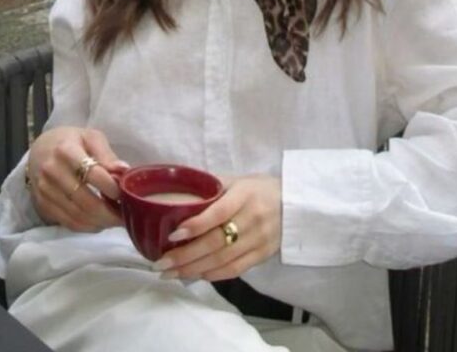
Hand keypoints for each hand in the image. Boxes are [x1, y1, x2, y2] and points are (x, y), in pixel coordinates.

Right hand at [26, 126, 127, 231]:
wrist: (40, 149)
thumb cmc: (71, 141)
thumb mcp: (90, 137)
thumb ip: (107, 154)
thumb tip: (124, 171)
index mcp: (66, 150)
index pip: (93, 174)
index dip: (112, 188)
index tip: (126, 194)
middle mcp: (52, 172)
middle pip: (86, 201)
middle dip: (110, 213)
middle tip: (127, 215)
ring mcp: (45, 191)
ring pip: (78, 216)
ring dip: (101, 222)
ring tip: (116, 220)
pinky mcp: (42, 205)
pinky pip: (69, 223)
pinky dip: (88, 227)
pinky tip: (100, 222)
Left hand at [152, 174, 280, 281]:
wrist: (295, 204)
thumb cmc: (259, 189)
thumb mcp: (238, 180)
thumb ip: (212, 186)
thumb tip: (178, 193)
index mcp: (244, 195)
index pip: (218, 213)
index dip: (195, 225)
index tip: (172, 235)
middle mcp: (252, 219)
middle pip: (216, 242)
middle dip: (185, 255)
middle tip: (161, 263)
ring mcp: (258, 240)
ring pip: (222, 260)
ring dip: (194, 269)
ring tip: (171, 273)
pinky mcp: (262, 256)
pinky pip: (235, 269)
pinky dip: (213, 275)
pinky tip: (195, 275)